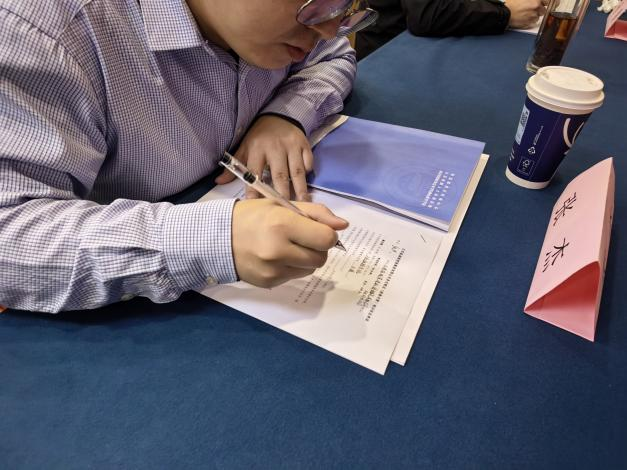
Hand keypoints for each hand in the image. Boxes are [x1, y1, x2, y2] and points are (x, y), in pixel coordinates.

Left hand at [215, 115, 313, 200]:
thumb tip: (219, 182)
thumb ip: (234, 167)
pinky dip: (308, 172)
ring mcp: (291, 146)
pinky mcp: (304, 144)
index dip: (255, 190)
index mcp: (257, 149)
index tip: (256, 205)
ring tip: (302, 203)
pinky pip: (308, 161)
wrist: (276, 115)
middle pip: (279, 175)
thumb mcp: (244, 148)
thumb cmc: (259, 136)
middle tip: (285, 209)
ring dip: (300, 188)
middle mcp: (275, 148)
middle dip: (282, 193)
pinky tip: (306, 183)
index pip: (255, 173)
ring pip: (297, 171)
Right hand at [231, 199, 348, 287]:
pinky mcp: (269, 282)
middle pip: (321, 257)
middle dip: (317, 248)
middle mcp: (279, 250)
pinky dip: (292, 267)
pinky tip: (275, 257)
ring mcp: (273, 270)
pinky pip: (295, 276)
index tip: (317, 230)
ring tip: (287, 247)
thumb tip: (343, 226)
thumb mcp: (282, 205)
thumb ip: (316, 213)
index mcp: (283, 225)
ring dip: (306, 259)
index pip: (326, 239)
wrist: (217, 238)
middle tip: (302, 238)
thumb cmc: (252, 216)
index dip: (327, 235)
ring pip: (310, 269)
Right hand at [506, 0, 547, 28]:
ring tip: (525, 13)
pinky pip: (532, 23)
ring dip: (534, 16)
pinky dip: (529, 21)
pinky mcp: (528, 24)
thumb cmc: (511, 4)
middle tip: (531, 8)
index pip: (549, 1)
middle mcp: (536, 8)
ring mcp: (533, 17)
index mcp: (536, 0)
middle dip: (539, 10)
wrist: (504, 13)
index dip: (548, 2)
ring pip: (538, 17)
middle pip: (543, 10)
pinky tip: (524, 18)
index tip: (547, 3)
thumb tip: (537, 1)